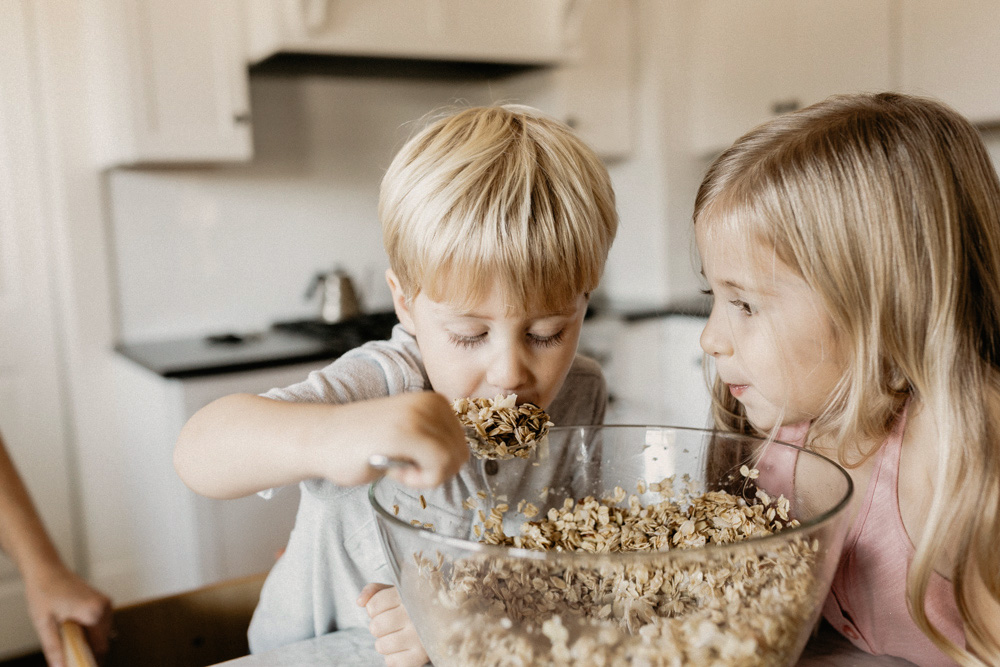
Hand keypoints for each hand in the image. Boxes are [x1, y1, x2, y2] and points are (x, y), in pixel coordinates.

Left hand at [23, 565, 112, 666]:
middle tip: (67, 654)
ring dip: (87, 640)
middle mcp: (105, 607)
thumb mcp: (45, 624)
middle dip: (86, 650)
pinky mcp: (102, 602)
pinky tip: (72, 627)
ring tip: (66, 635)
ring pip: (102, 634)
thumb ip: (54, 648)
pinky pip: (100, 625)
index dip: (88, 660)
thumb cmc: (44, 592)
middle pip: (102, 642)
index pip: (100, 648)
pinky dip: (88, 631)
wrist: (46, 570)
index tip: (77, 664)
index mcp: (95, 612)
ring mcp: (106, 604)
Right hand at [314, 392, 468, 488]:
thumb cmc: (359, 442)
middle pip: (461, 454)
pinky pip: (438, 467)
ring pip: (451, 461)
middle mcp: (431, 402)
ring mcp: (419, 415)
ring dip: (425, 476)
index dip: (439, 463)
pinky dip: (420, 480)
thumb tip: (458, 459)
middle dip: (435, 471)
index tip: (410, 459)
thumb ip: (432, 439)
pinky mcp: (408, 433)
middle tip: (403, 466)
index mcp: (434, 400)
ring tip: (396, 465)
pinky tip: (394, 470)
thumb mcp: (407, 431)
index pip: (461, 444)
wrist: (320, 438)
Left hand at [358, 583, 427, 666]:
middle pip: (375, 626)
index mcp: (410, 593)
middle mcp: (416, 614)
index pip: (373, 605)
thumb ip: (375, 590)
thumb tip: (359, 602)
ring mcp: (420, 636)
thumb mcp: (397, 591)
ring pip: (381, 645)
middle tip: (392, 624)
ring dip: (385, 642)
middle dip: (378, 626)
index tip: (386, 608)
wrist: (449, 621)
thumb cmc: (414, 606)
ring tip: (398, 636)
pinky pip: (391, 662)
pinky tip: (404, 648)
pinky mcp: (421, 656)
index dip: (373, 609)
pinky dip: (393, 657)